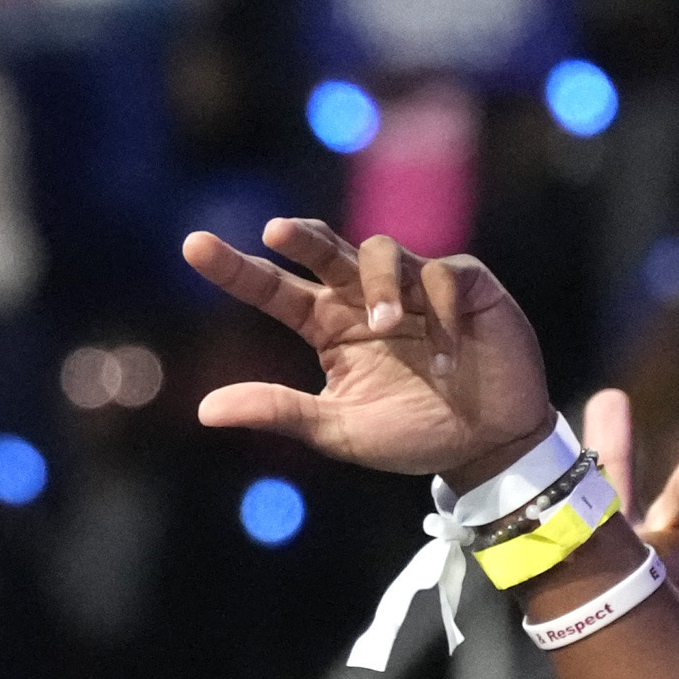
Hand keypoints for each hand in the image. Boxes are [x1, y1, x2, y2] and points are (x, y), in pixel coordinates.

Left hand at [185, 217, 559, 489]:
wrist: (486, 446)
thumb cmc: (411, 435)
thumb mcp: (337, 429)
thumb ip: (279, 411)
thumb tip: (204, 409)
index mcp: (326, 325)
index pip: (272, 289)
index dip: (235, 268)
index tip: (192, 245)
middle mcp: (364, 298)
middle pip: (323, 249)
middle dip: (300, 237)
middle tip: (275, 231)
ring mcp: (415, 287)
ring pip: (382, 252)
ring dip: (380, 284)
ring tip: (384, 325)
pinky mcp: (467, 285)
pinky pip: (444, 276)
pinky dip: (439, 313)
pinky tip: (443, 358)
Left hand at [582, 387, 678, 678]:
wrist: (668, 672)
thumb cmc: (624, 602)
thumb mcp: (601, 551)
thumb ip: (604, 486)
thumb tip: (609, 397)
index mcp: (674, 526)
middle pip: (677, 562)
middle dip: (645, 586)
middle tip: (631, 603)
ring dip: (664, 627)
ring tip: (656, 636)